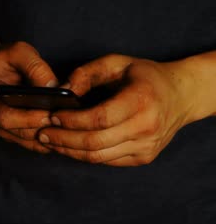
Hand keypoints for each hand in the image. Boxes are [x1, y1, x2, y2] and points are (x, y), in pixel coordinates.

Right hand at [0, 42, 57, 153]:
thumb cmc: (4, 60)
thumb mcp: (17, 52)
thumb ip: (34, 66)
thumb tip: (55, 86)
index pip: (5, 117)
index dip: (27, 119)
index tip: (49, 113)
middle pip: (20, 134)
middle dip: (45, 129)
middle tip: (68, 122)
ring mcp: (4, 129)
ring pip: (30, 143)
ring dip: (51, 138)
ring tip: (72, 128)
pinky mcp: (16, 134)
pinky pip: (34, 144)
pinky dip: (51, 141)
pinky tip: (68, 133)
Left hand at [39, 54, 196, 166]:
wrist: (181, 96)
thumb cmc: (144, 76)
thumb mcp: (117, 62)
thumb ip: (87, 73)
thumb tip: (62, 90)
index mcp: (141, 100)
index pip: (99, 118)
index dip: (71, 120)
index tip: (51, 116)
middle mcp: (146, 127)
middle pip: (95, 142)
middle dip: (63, 139)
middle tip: (42, 133)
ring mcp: (146, 146)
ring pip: (98, 157)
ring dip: (69, 151)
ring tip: (49, 141)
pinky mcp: (143, 158)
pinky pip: (107, 161)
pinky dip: (83, 155)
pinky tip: (68, 146)